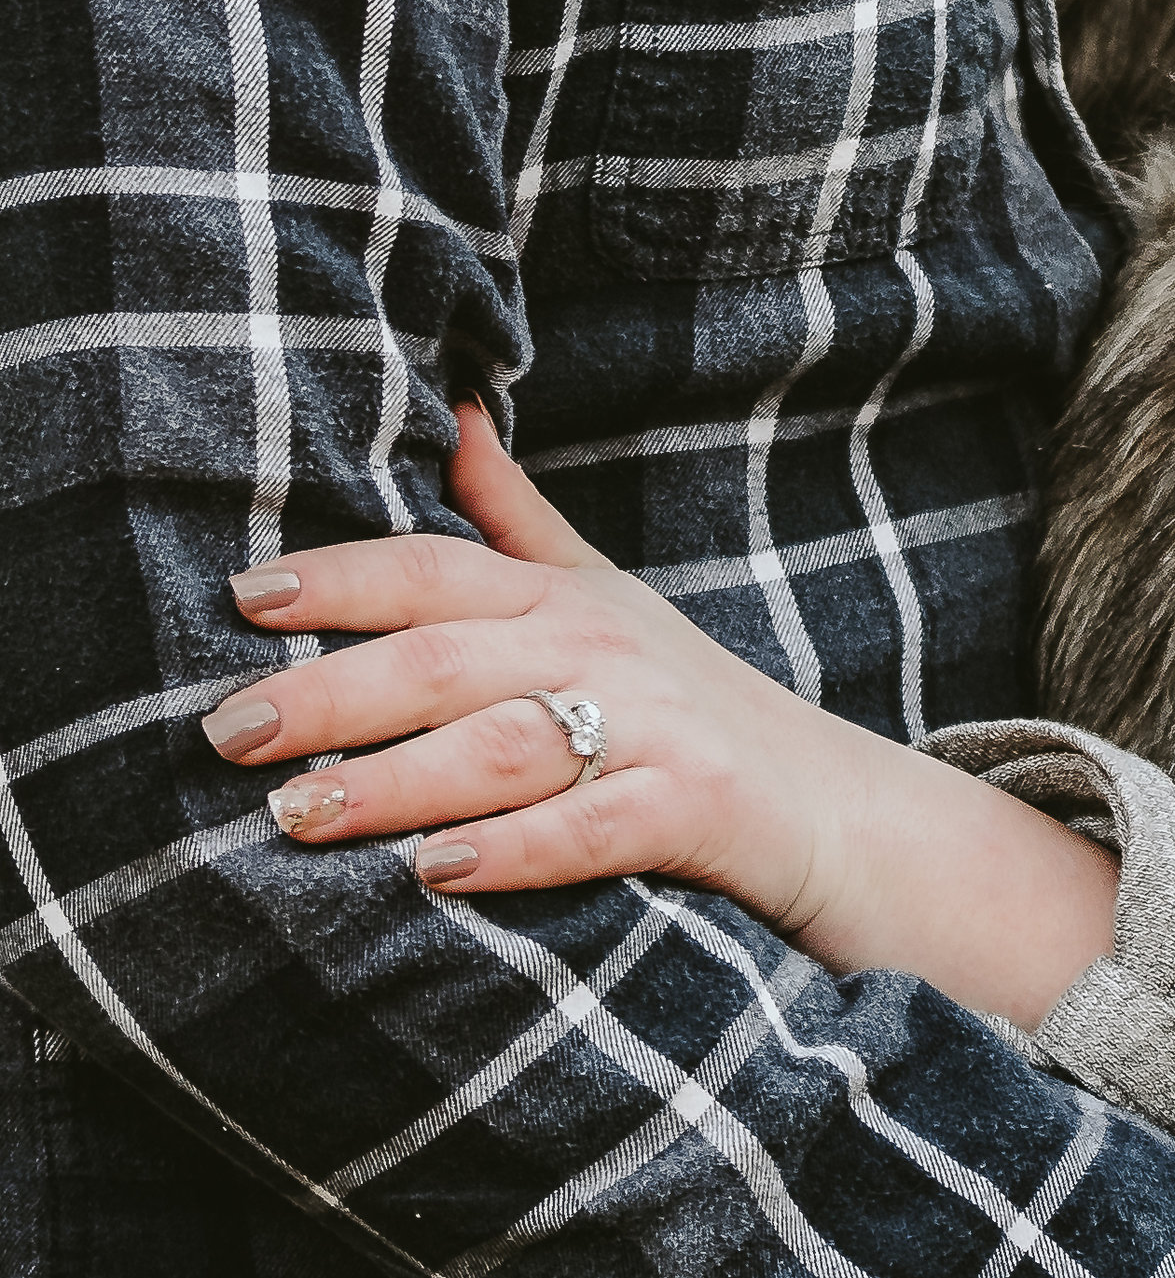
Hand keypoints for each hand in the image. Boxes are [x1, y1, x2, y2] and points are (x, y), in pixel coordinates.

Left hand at [199, 400, 849, 934]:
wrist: (836, 805)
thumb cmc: (693, 702)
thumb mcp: (604, 597)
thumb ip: (516, 518)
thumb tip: (453, 413)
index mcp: (564, 600)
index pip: (435, 568)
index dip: (338, 577)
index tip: (242, 596)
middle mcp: (601, 651)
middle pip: (446, 658)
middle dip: (331, 691)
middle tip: (229, 730)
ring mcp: (651, 728)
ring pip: (502, 744)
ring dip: (393, 778)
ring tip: (296, 812)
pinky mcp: (692, 808)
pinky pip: (590, 828)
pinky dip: (512, 850)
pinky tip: (436, 873)